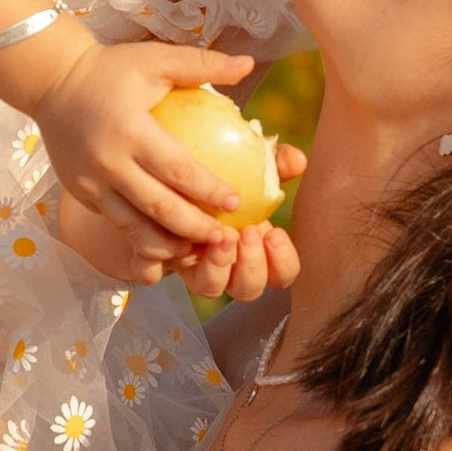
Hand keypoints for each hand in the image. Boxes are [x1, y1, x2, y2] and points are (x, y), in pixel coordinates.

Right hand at [10, 32, 260, 275]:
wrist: (52, 82)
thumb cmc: (111, 68)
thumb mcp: (156, 58)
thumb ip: (202, 64)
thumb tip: (248, 63)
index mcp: (130, 130)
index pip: (177, 169)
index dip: (208, 190)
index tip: (235, 203)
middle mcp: (109, 163)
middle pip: (158, 207)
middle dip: (194, 228)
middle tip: (223, 239)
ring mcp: (91, 184)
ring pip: (134, 227)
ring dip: (168, 245)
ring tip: (197, 252)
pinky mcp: (82, 195)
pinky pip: (117, 223)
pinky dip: (143, 239)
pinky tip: (167, 244)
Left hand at [162, 143, 307, 303]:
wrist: (160, 170)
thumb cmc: (217, 171)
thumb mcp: (247, 164)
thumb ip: (273, 163)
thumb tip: (297, 160)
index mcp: (252, 248)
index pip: (280, 274)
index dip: (283, 262)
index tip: (276, 234)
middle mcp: (224, 265)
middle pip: (247, 290)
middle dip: (252, 266)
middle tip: (248, 234)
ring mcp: (189, 266)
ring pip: (209, 288)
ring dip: (219, 267)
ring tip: (221, 236)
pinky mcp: (154, 260)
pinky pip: (156, 273)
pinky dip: (164, 259)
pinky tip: (170, 236)